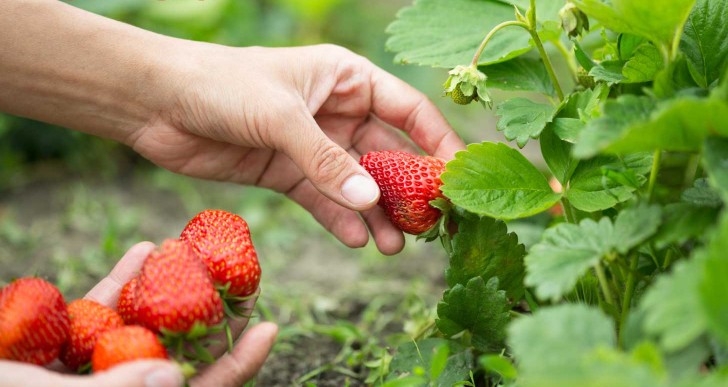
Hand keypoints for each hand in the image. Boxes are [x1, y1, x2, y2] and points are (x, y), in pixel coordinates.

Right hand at [0, 242, 277, 386]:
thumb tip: (173, 377)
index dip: (233, 370)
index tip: (269, 329)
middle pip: (173, 359)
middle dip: (205, 320)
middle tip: (240, 279)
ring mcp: (84, 373)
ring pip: (138, 333)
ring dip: (165, 294)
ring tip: (193, 255)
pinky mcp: (54, 350)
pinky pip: (94, 318)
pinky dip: (116, 286)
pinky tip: (141, 251)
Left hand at [129, 44, 465, 254]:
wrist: (155, 102)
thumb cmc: (221, 85)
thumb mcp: (281, 117)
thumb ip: (326, 160)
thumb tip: (372, 203)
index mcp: (346, 78)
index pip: (408, 111)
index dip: (438, 143)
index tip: (458, 178)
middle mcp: (337, 111)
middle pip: (388, 153)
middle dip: (408, 190)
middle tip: (430, 226)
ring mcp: (312, 144)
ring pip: (357, 184)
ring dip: (378, 214)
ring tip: (396, 246)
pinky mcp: (287, 172)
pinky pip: (323, 199)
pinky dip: (341, 220)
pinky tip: (359, 241)